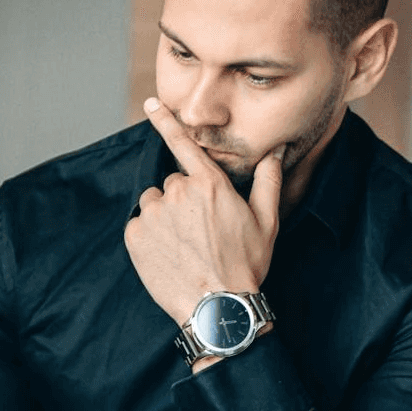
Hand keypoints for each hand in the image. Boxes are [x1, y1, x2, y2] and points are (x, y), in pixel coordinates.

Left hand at [124, 96, 282, 325]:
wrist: (219, 307)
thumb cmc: (246, 264)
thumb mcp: (266, 222)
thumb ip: (268, 181)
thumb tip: (276, 152)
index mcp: (209, 184)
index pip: (183, 143)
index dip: (165, 121)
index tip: (150, 103)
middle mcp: (178, 192)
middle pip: (173, 184)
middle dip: (183, 201)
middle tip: (200, 233)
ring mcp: (154, 214)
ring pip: (154, 204)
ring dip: (165, 218)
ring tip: (184, 246)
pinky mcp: (136, 236)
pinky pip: (139, 226)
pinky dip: (150, 237)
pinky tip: (169, 255)